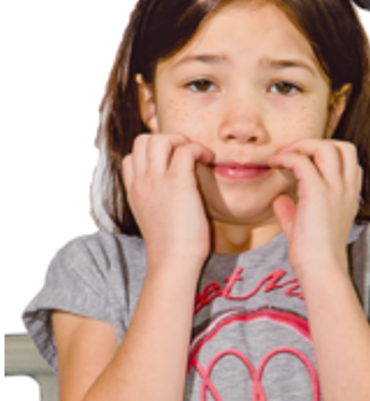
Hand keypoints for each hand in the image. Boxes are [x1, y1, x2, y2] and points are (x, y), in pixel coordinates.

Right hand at [122, 133, 214, 268]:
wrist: (173, 262)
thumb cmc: (171, 248)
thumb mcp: (153, 220)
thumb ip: (156, 202)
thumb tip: (174, 195)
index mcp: (134, 192)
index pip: (130, 158)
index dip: (151, 155)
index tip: (171, 163)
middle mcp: (141, 182)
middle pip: (142, 141)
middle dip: (165, 139)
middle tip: (185, 152)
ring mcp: (156, 181)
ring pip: (159, 138)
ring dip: (180, 140)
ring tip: (196, 154)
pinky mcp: (177, 182)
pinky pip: (185, 150)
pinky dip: (198, 149)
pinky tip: (208, 159)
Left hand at [267, 139, 362, 277]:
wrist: (321, 269)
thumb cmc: (313, 254)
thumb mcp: (303, 229)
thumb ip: (292, 212)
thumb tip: (279, 199)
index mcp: (349, 197)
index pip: (349, 163)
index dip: (328, 156)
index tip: (303, 163)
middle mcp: (346, 189)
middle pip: (345, 147)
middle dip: (319, 143)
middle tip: (294, 153)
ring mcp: (335, 189)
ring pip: (328, 147)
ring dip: (302, 145)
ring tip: (283, 155)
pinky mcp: (318, 192)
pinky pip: (302, 161)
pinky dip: (286, 157)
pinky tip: (273, 163)